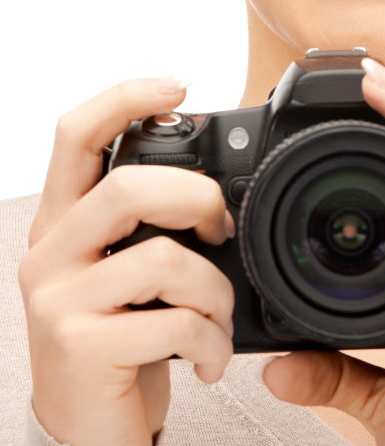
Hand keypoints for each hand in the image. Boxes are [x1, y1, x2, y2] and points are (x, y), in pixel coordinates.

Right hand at [18, 77, 236, 445]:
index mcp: (62, 221)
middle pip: (125, 187)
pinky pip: (173, 323)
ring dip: (214, 291)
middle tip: (221, 227)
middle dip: (196, 198)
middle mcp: (50, 253)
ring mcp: (59, 302)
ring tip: (218, 318)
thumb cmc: (119, 338)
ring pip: (160, 259)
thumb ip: (148, 225)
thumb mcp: (122, 270)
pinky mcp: (81, 349)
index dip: (124, 98)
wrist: (87, 432)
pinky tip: (208, 358)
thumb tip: (217, 188)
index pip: (75, 135)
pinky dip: (210, 340)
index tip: (178, 85)